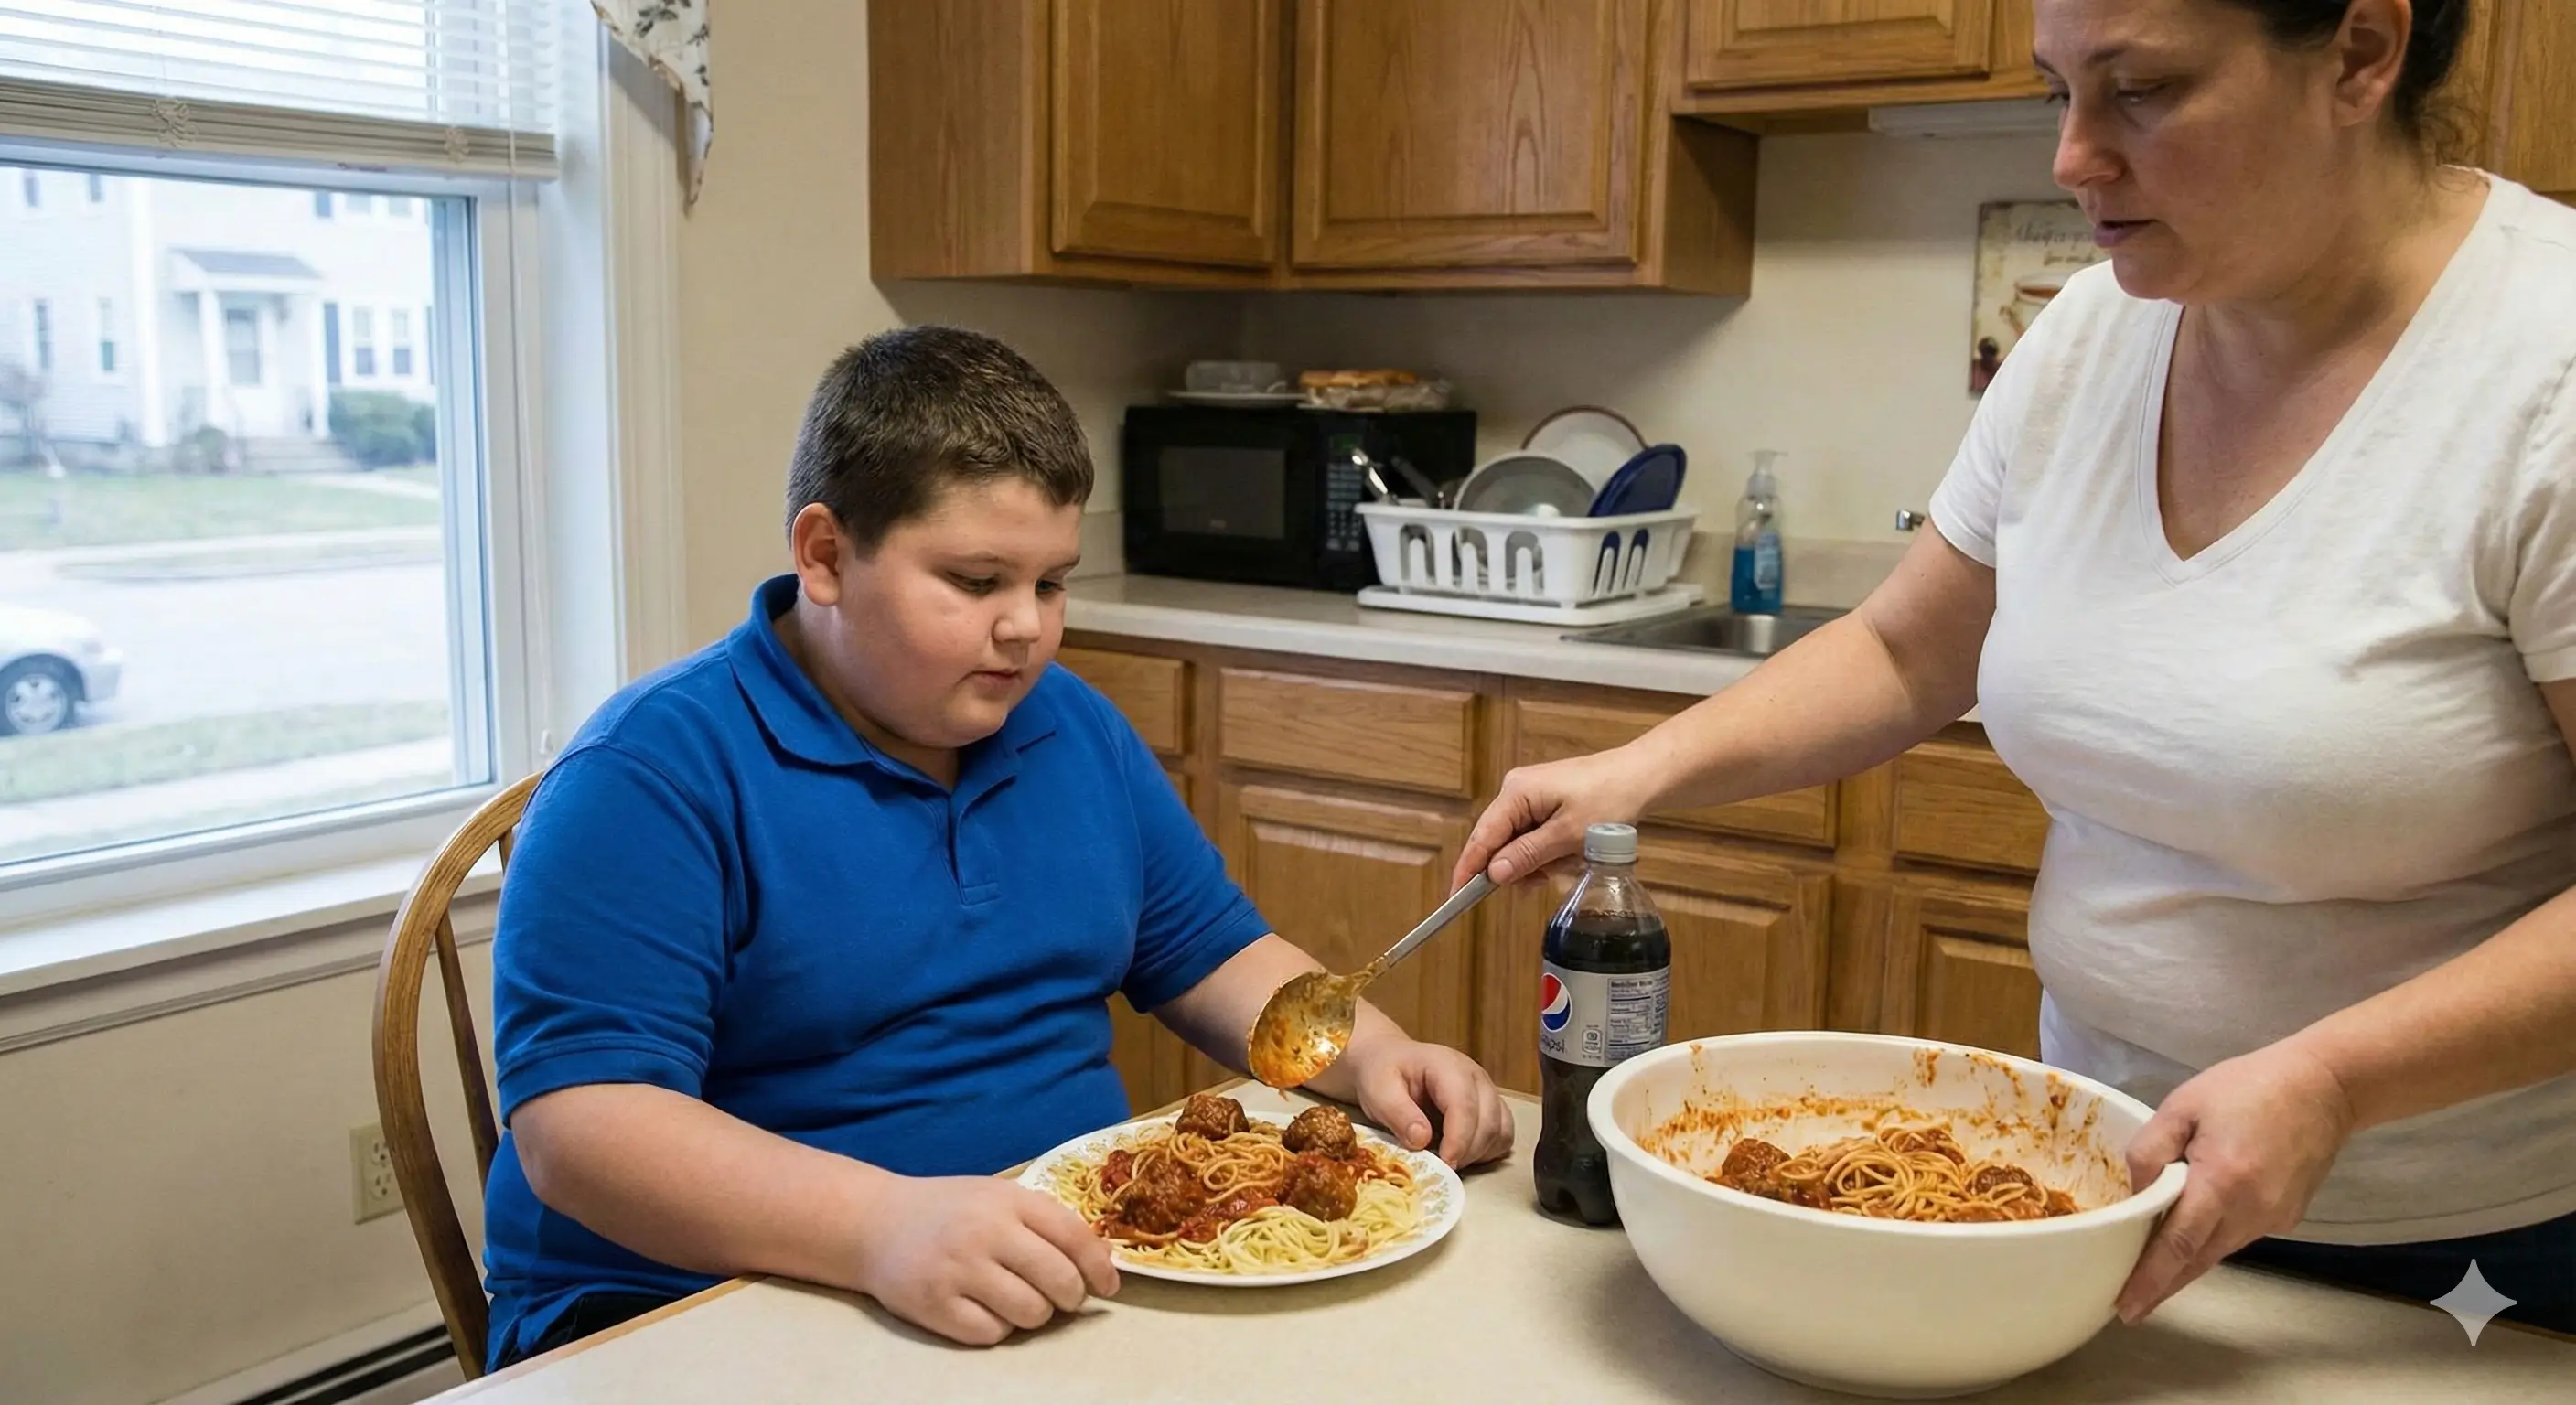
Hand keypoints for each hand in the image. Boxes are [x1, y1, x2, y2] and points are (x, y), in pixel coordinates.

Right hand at [850, 1174, 1120, 1345]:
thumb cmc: (949, 1210)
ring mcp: (959, 1270)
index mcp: (1009, 1200)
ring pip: (1031, 1313)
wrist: (875, 1222)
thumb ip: (1046, 1221)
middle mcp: (985, 1232)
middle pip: (1059, 1280)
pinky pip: (993, 1333)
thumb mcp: (998, 1197)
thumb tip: (1103, 1259)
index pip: (1074, 1236)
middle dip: (1071, 1297)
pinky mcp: (935, 1305)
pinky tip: (986, 1309)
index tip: (1107, 1286)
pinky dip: (999, 1328)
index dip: (1099, 1267)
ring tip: (1018, 1300)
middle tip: (1061, 1297)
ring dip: (1035, 1314)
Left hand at [1338, 1038, 1515, 1168]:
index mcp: (1448, 1066)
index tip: (1445, 1164)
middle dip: (1467, 1152)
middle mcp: (1475, 1076)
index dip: (1458, 1140)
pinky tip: (1462, 1154)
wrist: (1386, 1061)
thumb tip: (1422, 1140)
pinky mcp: (1490, 1107)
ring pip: (1500, 1131)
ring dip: (1479, 1154)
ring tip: (1448, 1159)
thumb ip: (1398, 1113)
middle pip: (1488, 1122)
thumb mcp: (1378, 1090)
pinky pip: (1503, 1136)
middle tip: (1440, 1167)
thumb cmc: (1382, 1074)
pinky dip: (1487, 1151)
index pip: (1465, 1105)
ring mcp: (1486, 1091)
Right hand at [1454, 747, 1657, 889]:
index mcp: (1515, 793)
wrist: (1641, 776)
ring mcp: (1530, 796)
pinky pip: (1534, 837)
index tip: (1456, 898)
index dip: (1468, 870)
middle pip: (1498, 842)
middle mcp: (1516, 791)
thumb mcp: (1568, 834)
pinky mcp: (1545, 803)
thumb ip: (1527, 855)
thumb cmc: (1609, 799)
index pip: (1481, 837)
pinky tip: (1570, 853)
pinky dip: (1549, 852)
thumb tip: (1493, 875)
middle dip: (1519, 867)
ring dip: (1540, 861)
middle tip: (1544, 879)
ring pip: (1518, 844)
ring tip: (1570, 859)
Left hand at [2113, 1041, 2356, 1323]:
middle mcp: (2251, 1211)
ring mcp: (2273, 1218)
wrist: (2324, 1087)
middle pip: (2197, 1259)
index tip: (2126, 1308)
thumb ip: (2150, 1150)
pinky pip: (2238, 1236)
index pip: (2179, 1244)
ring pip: (2218, 1251)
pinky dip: (2212, 1241)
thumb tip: (2134, 1192)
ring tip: (2150, 1273)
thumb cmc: (2248, 1087)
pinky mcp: (2286, 1218)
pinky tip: (2193, 1234)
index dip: (2150, 1279)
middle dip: (2162, 1285)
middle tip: (2128, 1307)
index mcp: (2222, 1181)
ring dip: (2185, 1264)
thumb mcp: (2183, 1105)